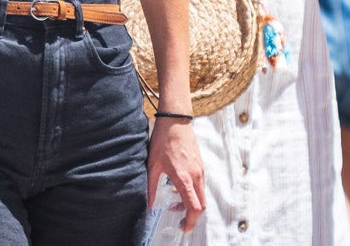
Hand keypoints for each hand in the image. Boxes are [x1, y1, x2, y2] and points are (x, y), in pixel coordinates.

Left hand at [147, 117, 205, 231]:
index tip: (182, 228)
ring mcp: (200, 170)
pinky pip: (200, 185)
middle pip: (201, 205)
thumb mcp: (152, 165)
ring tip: (174, 202)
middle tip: (178, 220)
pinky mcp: (200, 165)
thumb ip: (150, 187)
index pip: (194, 207)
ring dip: (191, 204)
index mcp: (184, 178)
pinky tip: (177, 187)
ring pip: (201, 196)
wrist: (175, 120)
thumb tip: (148, 204)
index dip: (190, 222)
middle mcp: (196, 176)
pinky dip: (192, 193)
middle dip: (192, 216)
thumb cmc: (163, 140)